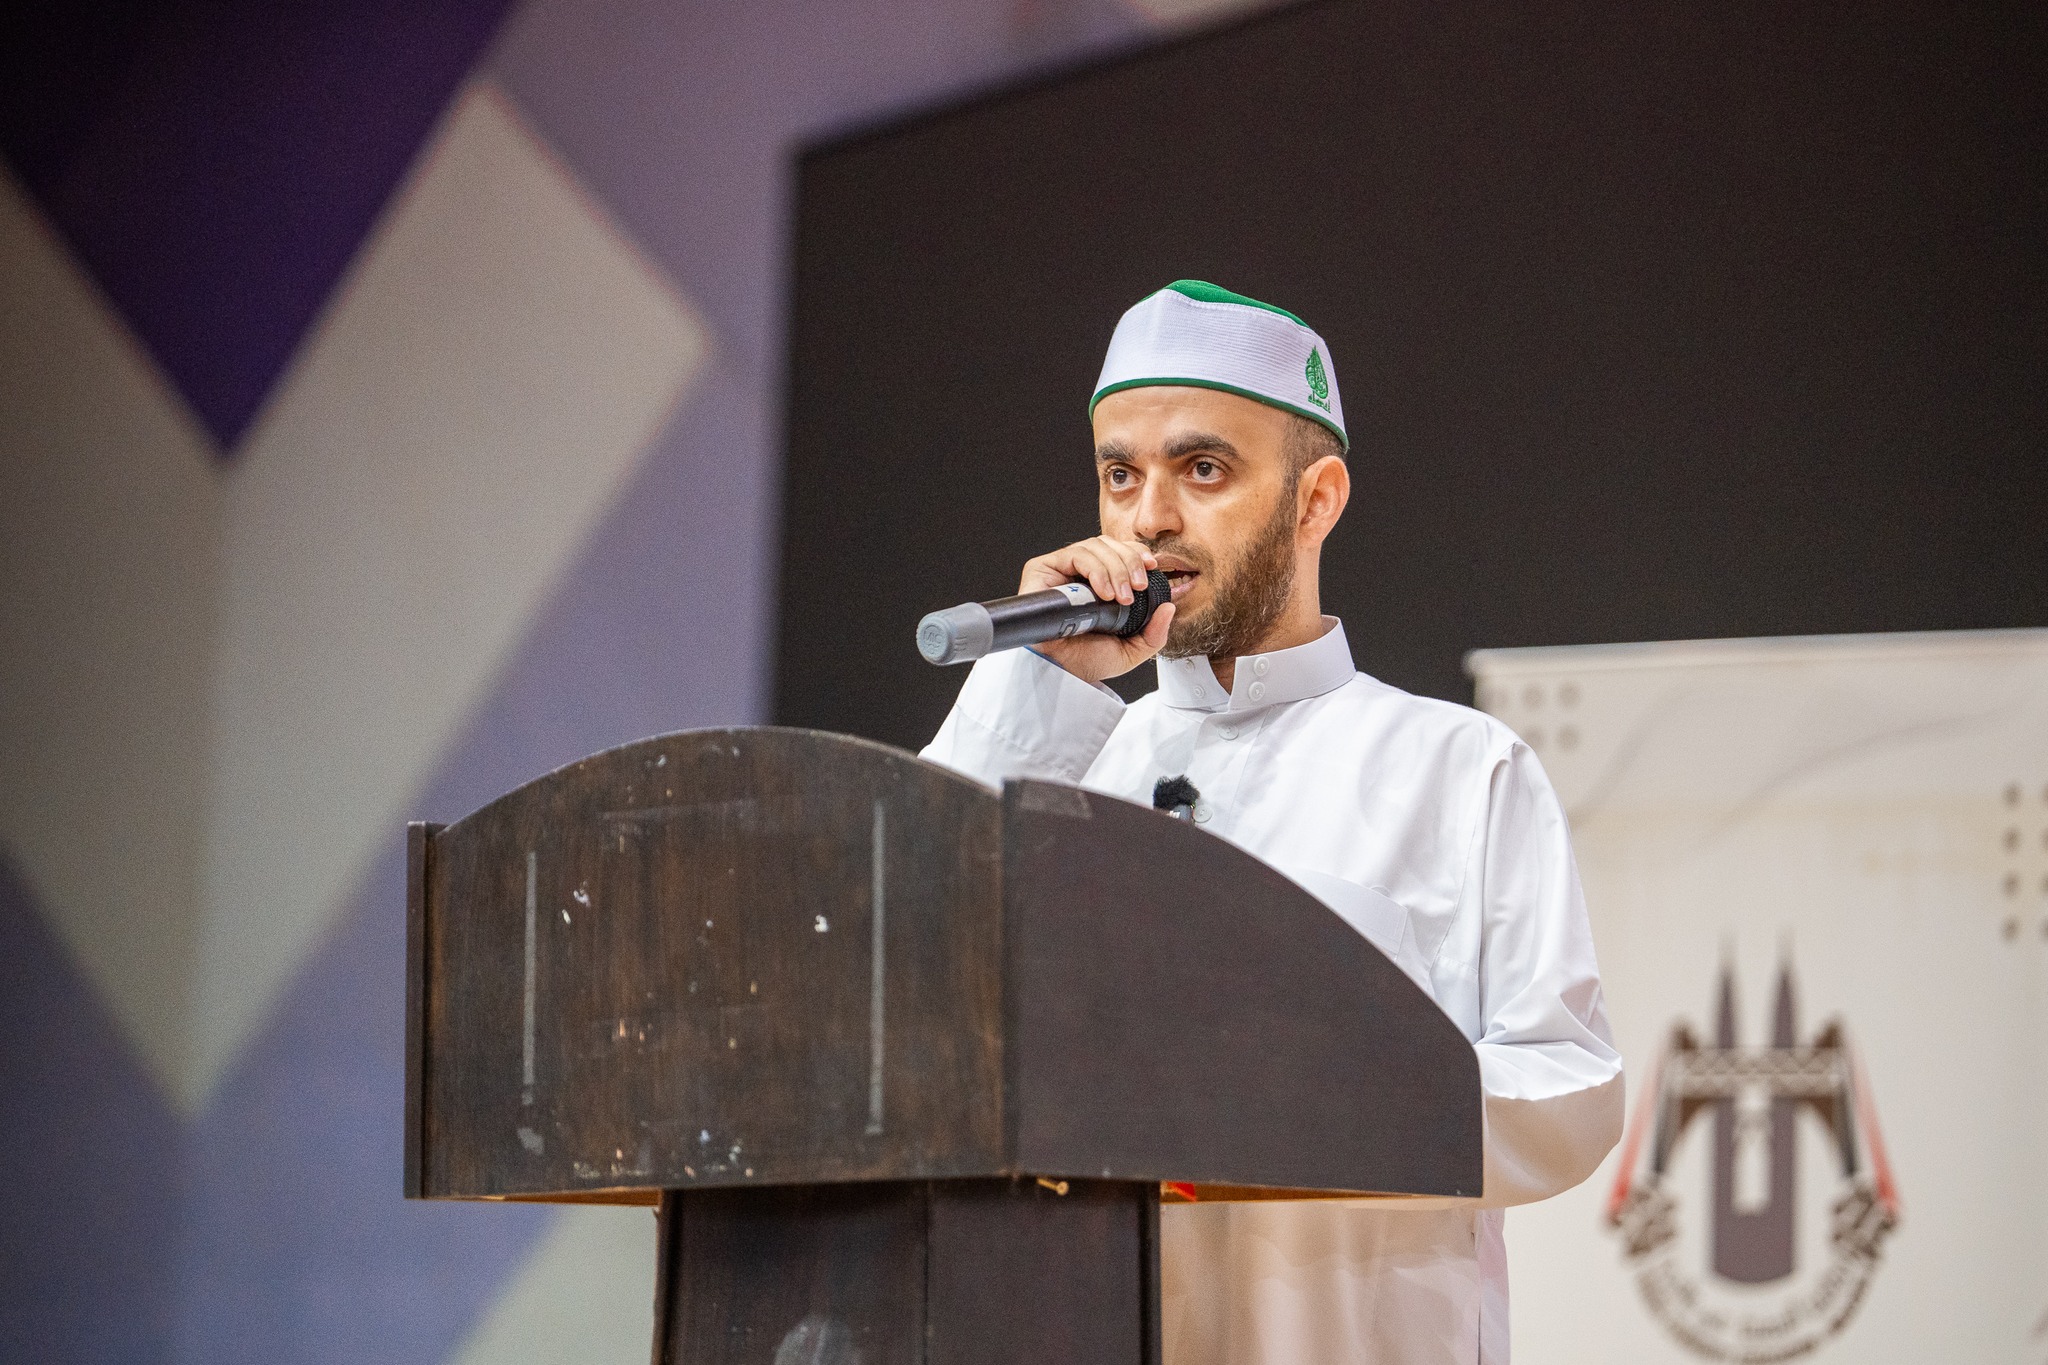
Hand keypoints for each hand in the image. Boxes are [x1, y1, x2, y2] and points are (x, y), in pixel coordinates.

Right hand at [1018, 537, 1175, 684]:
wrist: (1063, 673)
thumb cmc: (1088, 660)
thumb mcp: (1132, 649)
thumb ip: (1155, 633)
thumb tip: (1169, 608)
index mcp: (1099, 582)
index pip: (1118, 550)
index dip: (1136, 552)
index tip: (1152, 566)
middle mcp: (1079, 572)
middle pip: (1108, 545)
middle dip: (1129, 562)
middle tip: (1137, 588)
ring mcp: (1060, 569)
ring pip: (1094, 547)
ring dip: (1114, 568)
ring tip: (1120, 597)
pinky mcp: (1042, 569)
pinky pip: (1074, 555)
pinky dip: (1095, 570)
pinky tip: (1104, 592)